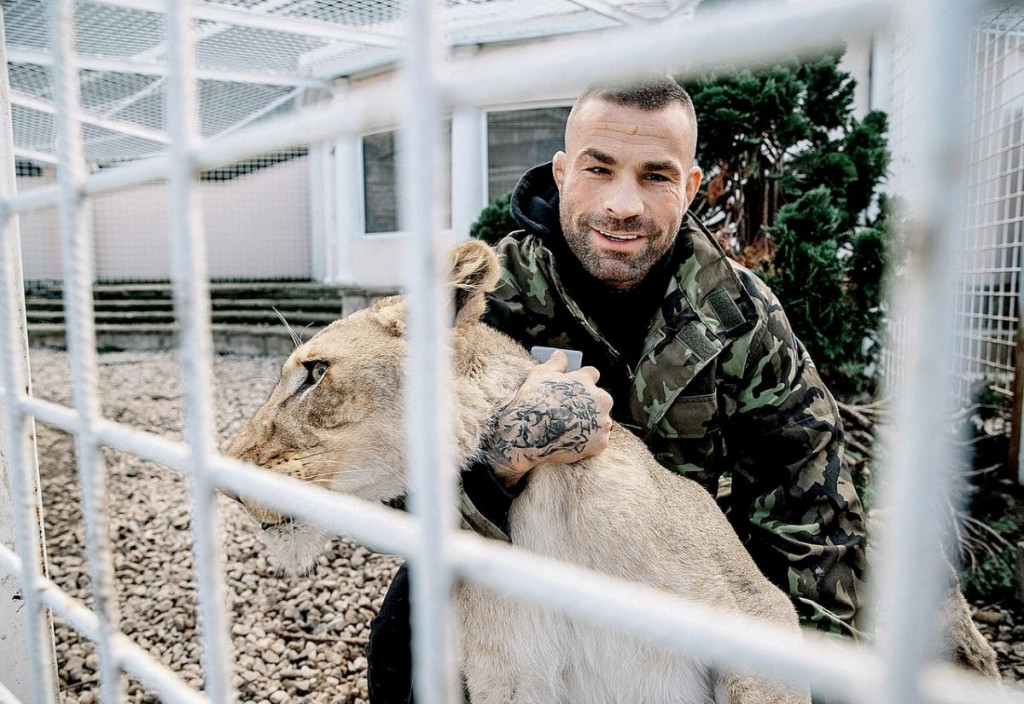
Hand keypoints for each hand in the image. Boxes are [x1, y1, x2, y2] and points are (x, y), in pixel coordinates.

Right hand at [484, 351, 613, 485]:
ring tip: (570, 429)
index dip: (583, 381)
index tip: (576, 388)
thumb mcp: (539, 376)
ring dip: (591, 422)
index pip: (592, 375)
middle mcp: (600, 399)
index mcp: (586, 381)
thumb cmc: (532, 402)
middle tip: (570, 412)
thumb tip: (560, 354)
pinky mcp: (601, 442)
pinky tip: (573, 440)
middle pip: (600, 399)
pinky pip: (599, 439)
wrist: (528, 435)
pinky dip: (589, 440)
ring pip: (600, 420)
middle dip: (589, 403)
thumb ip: (555, 363)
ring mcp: (602, 422)